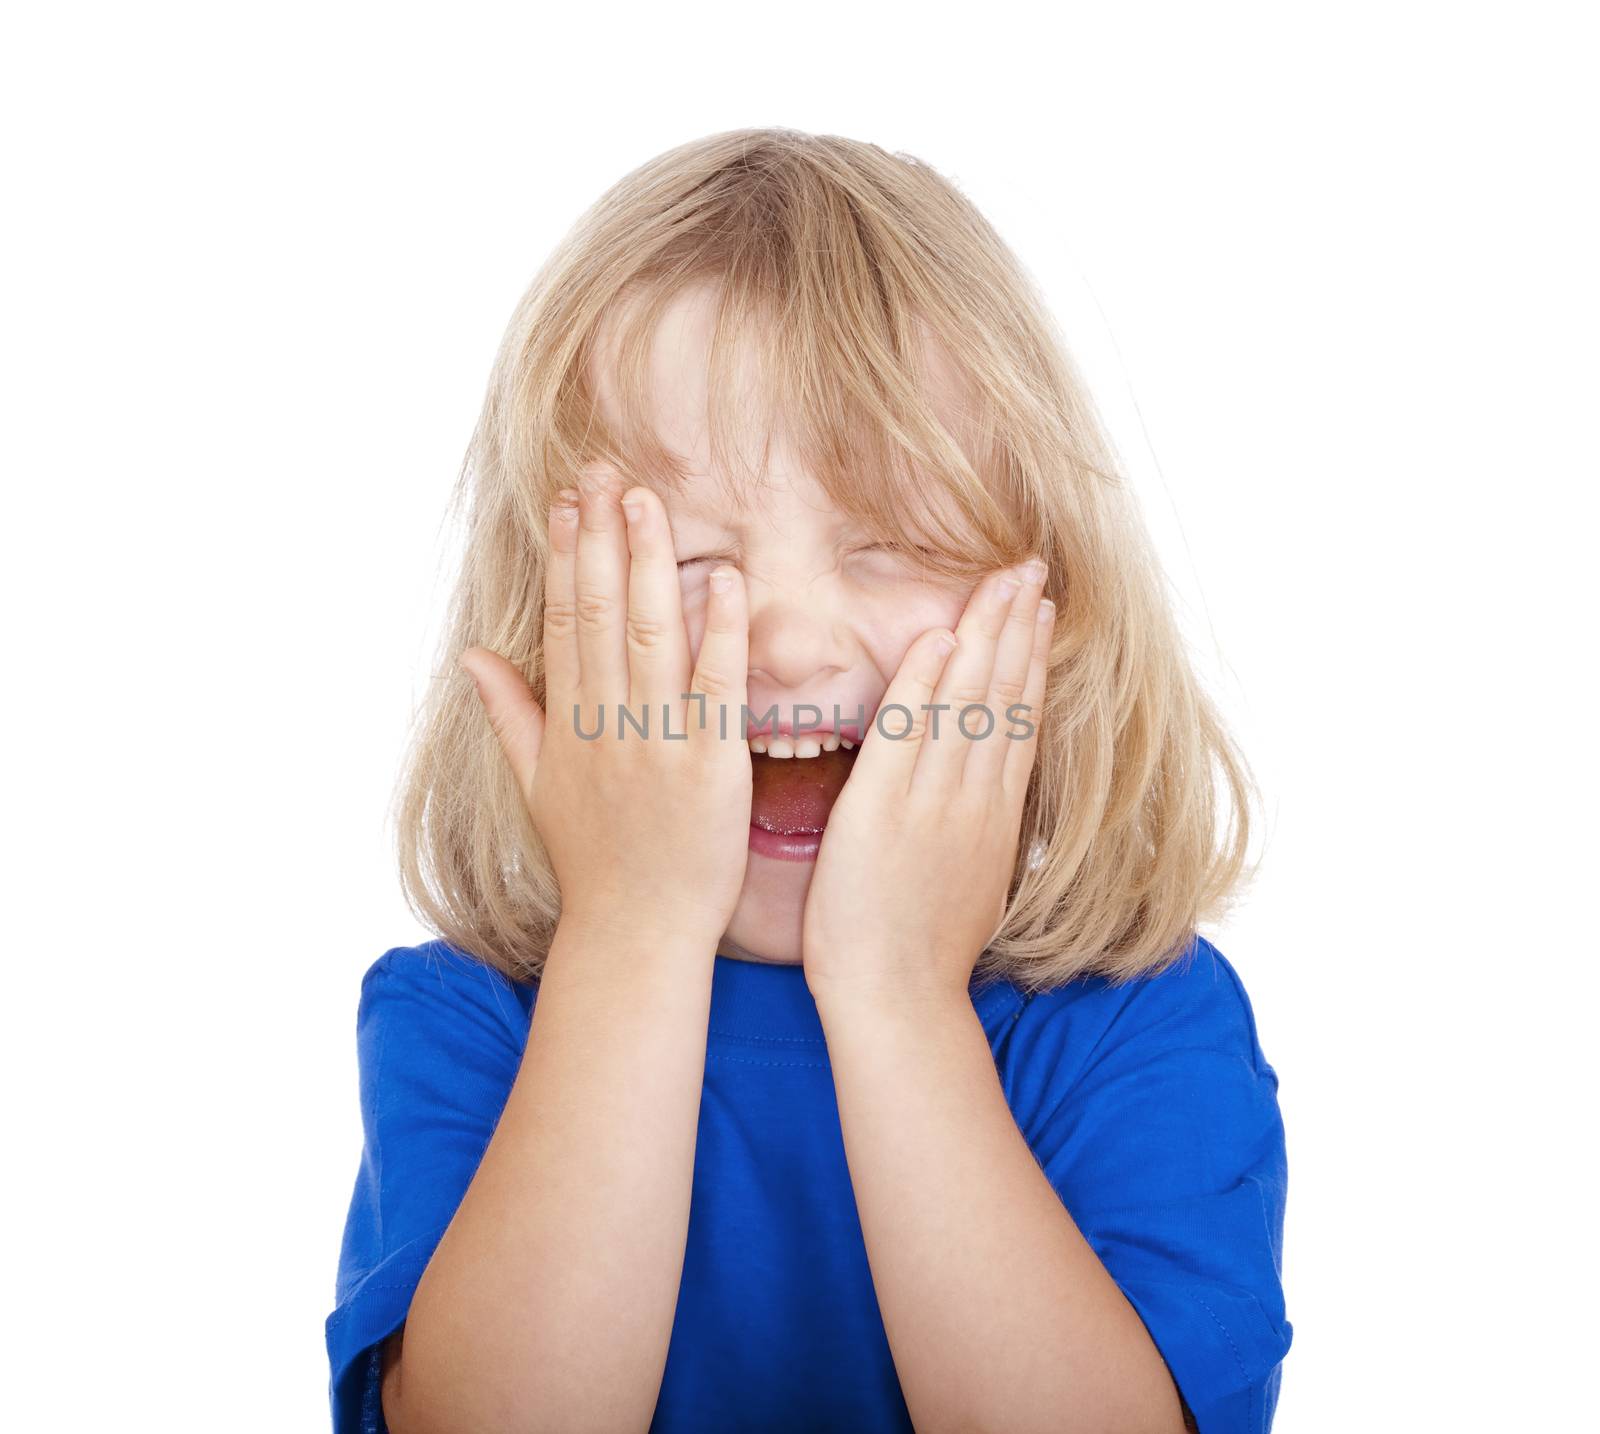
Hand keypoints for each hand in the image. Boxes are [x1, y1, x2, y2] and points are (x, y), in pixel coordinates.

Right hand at [458, 464, 752, 952]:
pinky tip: (727, 580)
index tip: (568, 500)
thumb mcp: (535, 786)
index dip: (567, 556)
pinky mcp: (709, 764)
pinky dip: (721, 632)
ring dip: (650, 563)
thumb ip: (509, 713)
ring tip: (648, 501)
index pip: (564, 621)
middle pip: (601, 612)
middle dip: (602, 538)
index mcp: (568, 723)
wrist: (636, 930)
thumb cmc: (593, 861)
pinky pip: (714, 686)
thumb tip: (472, 655)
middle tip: (605, 472)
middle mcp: (607, 722)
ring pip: (652, 635)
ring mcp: (657, 740)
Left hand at [801, 558, 1054, 1007]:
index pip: (1017, 719)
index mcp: (992, 815)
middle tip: (1031, 570)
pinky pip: (907, 733)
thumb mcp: (971, 885)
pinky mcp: (882, 810)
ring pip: (968, 702)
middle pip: (1003, 696)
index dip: (1030, 660)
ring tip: (1003, 582)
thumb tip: (987, 802)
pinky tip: (939, 638)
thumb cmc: (921, 953)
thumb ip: (978, 833)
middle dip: (1018, 627)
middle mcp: (972, 799)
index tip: (1042, 612)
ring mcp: (932, 802)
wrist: (896, 1002)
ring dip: (986, 635)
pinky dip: (925, 684)